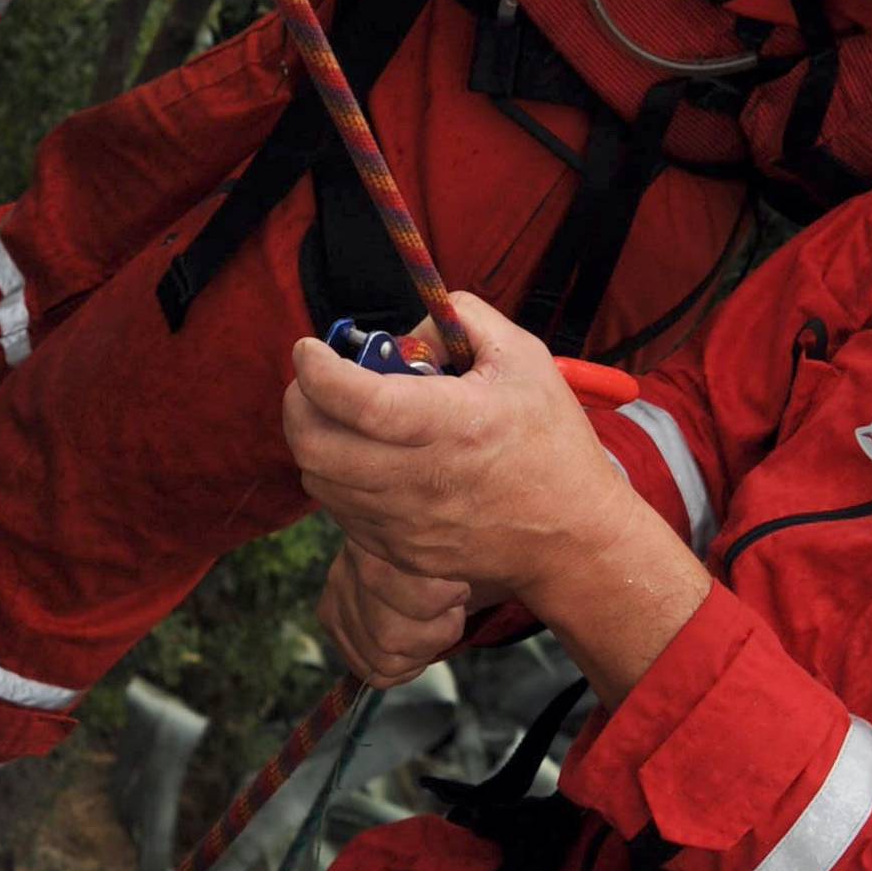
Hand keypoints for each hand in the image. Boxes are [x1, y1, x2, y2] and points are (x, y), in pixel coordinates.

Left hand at [284, 295, 713, 708]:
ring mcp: (405, 523)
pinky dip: (337, 478)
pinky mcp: (398, 551)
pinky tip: (367, 459)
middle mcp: (420, 479)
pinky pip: (340, 511)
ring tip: (343, 418)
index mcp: (452, 424)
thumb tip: (405, 332)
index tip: (309, 348)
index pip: (354, 399)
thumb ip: (461, 320)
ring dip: (316, 439)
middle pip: (315, 444)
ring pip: (318, 479)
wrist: (571, 537)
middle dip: (300, 401)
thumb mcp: (523, 357)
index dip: (317, 369)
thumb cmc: (551, 441)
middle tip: (313, 380)